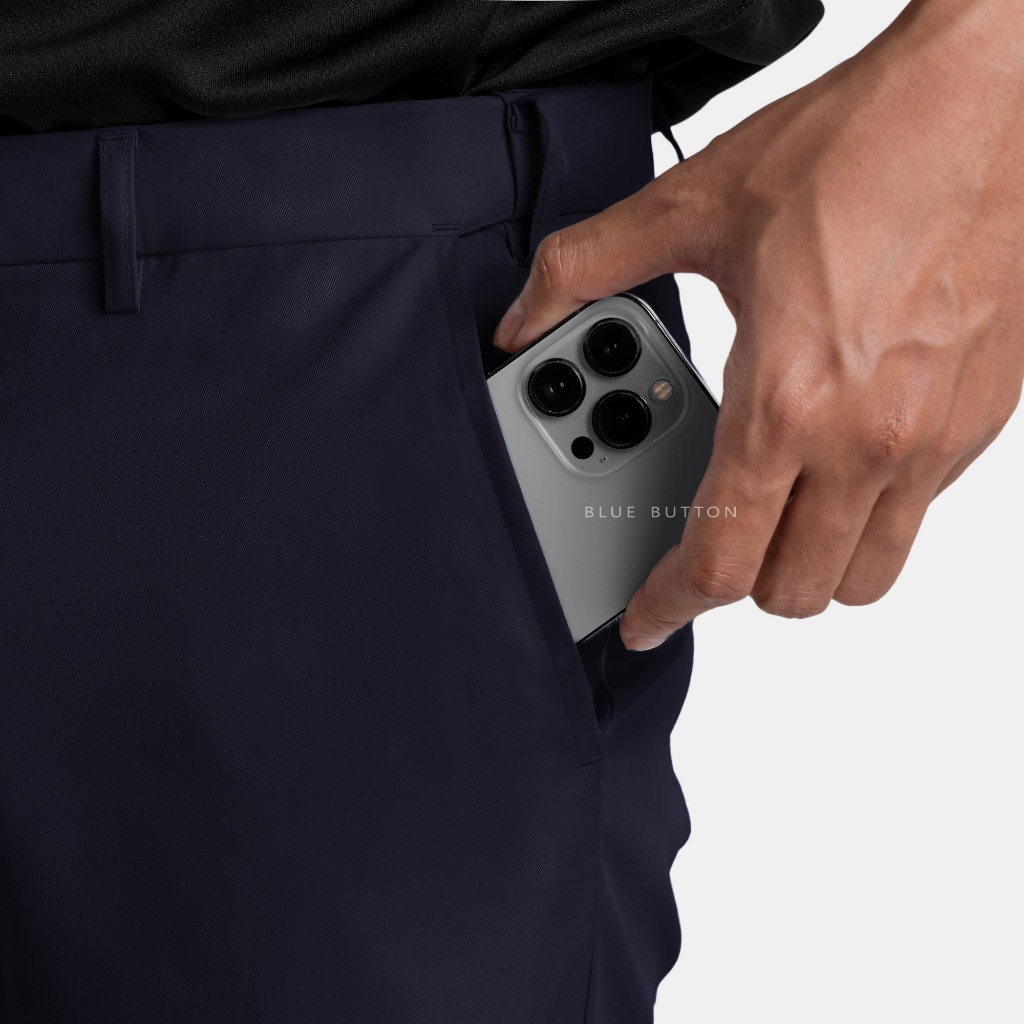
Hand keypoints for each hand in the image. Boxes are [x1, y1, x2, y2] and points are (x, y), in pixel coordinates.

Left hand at [492, 0, 1023, 650]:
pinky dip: (866, 517)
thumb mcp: (693, 207)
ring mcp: (931, 439)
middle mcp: (866, 439)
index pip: (718, 560)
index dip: (669, 605)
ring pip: (863, 576)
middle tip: (706, 541)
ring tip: (773, 515)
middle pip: (791, 592)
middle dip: (736, 585)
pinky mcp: (981, 421)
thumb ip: (589, 268)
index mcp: (786, 401)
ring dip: (808, 568)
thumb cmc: (858, 149)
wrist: (986, 102)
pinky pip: (916, 517)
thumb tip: (525, 313)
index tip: (649, 618)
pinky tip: (835, 459)